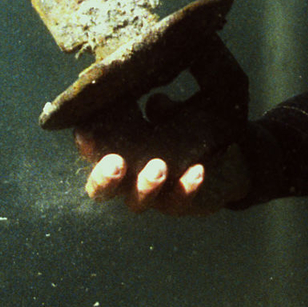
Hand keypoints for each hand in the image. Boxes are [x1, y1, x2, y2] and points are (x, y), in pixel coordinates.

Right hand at [77, 93, 248, 214]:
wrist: (221, 162)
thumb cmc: (183, 134)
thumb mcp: (171, 117)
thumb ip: (160, 110)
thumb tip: (157, 102)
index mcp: (116, 155)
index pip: (92, 151)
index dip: (86, 145)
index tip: (86, 134)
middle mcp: (126, 181)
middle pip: (100, 190)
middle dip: (104, 179)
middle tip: (115, 164)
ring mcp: (150, 197)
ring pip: (138, 201)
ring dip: (146, 185)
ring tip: (158, 167)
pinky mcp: (178, 204)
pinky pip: (180, 201)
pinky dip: (187, 186)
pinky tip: (197, 170)